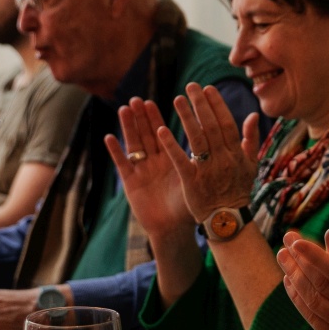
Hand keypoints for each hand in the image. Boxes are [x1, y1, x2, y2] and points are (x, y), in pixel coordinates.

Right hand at [103, 98, 195, 245]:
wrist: (174, 230)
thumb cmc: (188, 206)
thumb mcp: (197, 179)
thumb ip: (203, 160)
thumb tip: (218, 141)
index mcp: (171, 159)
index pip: (163, 133)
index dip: (158, 118)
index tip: (155, 101)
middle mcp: (155, 162)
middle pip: (146, 135)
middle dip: (142, 117)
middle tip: (138, 99)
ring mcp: (141, 171)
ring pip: (134, 144)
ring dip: (128, 127)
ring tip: (124, 109)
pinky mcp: (131, 183)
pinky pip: (122, 165)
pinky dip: (116, 151)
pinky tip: (110, 137)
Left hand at [163, 83, 260, 221]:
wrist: (228, 220)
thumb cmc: (238, 190)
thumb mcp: (250, 165)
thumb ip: (250, 139)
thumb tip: (252, 115)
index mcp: (236, 154)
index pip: (226, 123)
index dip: (217, 105)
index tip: (208, 88)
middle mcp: (223, 160)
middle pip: (211, 127)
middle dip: (201, 105)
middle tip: (190, 86)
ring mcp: (207, 171)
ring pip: (197, 140)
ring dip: (187, 118)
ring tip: (177, 100)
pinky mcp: (192, 182)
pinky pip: (180, 161)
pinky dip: (171, 145)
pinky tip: (161, 130)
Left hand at [278, 219, 328, 329]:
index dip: (316, 257)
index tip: (298, 242)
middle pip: (321, 284)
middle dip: (300, 261)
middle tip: (286, 239)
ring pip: (313, 301)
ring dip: (295, 277)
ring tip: (282, 257)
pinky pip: (314, 319)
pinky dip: (299, 300)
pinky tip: (290, 284)